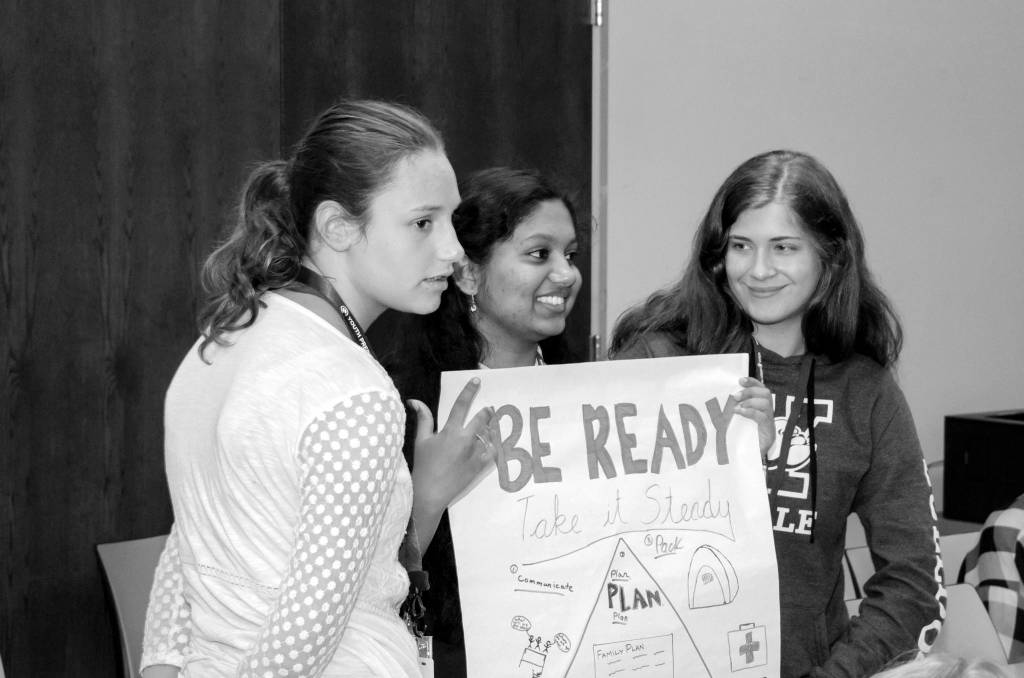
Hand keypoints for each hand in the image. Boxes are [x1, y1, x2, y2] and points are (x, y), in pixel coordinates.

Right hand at [408, 378, 496, 549]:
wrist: (430, 493)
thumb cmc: (423, 466)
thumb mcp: (421, 440)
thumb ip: (423, 419)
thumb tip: (415, 401)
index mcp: (450, 431)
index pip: (461, 405)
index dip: (469, 390)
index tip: (477, 380)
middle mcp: (465, 440)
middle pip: (482, 419)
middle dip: (487, 412)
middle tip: (490, 409)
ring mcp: (474, 454)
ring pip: (489, 435)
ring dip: (491, 428)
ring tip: (492, 425)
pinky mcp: (479, 466)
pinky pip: (492, 452)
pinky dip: (493, 445)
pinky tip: (493, 443)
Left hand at [733, 376, 774, 460]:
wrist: (744, 464)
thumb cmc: (738, 443)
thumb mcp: (734, 423)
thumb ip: (733, 411)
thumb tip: (723, 398)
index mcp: (760, 410)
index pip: (762, 390)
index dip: (753, 382)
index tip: (740, 379)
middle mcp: (768, 415)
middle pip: (766, 393)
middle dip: (750, 391)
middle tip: (735, 395)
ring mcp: (769, 424)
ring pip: (766, 403)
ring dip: (750, 400)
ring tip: (736, 406)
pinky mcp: (769, 433)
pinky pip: (762, 417)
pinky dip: (750, 411)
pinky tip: (739, 412)